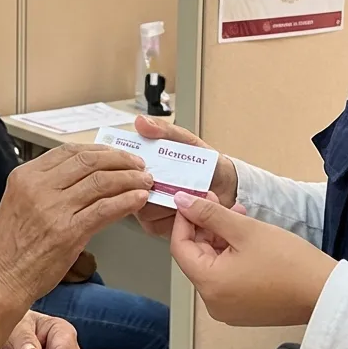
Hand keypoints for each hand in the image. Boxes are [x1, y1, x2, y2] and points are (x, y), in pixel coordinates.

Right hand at [0, 144, 152, 302]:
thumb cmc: (10, 248)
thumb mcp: (21, 203)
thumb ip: (47, 186)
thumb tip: (84, 177)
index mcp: (26, 175)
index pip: (69, 151)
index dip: (99, 150)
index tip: (116, 154)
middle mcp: (38, 187)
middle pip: (89, 161)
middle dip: (119, 160)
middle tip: (137, 165)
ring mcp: (54, 209)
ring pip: (101, 182)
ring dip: (129, 179)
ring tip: (144, 181)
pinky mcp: (68, 232)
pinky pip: (105, 209)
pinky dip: (126, 201)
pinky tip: (138, 199)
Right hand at [131, 116, 238, 237]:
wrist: (227, 186)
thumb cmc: (204, 163)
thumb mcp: (185, 141)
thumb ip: (164, 131)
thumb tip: (141, 122)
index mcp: (142, 167)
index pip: (120, 168)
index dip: (128, 167)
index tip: (145, 164)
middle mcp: (140, 188)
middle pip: (129, 191)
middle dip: (150, 186)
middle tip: (172, 179)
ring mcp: (148, 209)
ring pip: (142, 210)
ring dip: (166, 201)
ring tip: (186, 192)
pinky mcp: (159, 226)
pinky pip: (156, 224)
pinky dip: (174, 216)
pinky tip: (188, 207)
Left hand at [170, 191, 336, 326]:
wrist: (326, 293)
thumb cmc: (289, 262)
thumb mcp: (244, 229)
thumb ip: (209, 214)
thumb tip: (181, 202)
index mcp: (209, 284)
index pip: (180, 246)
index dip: (185, 219)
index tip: (194, 200)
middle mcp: (213, 302)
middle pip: (196, 256)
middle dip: (206, 226)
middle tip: (220, 201)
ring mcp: (228, 309)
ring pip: (212, 264)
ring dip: (220, 237)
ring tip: (238, 213)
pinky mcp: (244, 310)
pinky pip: (227, 277)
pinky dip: (231, 255)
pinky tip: (246, 236)